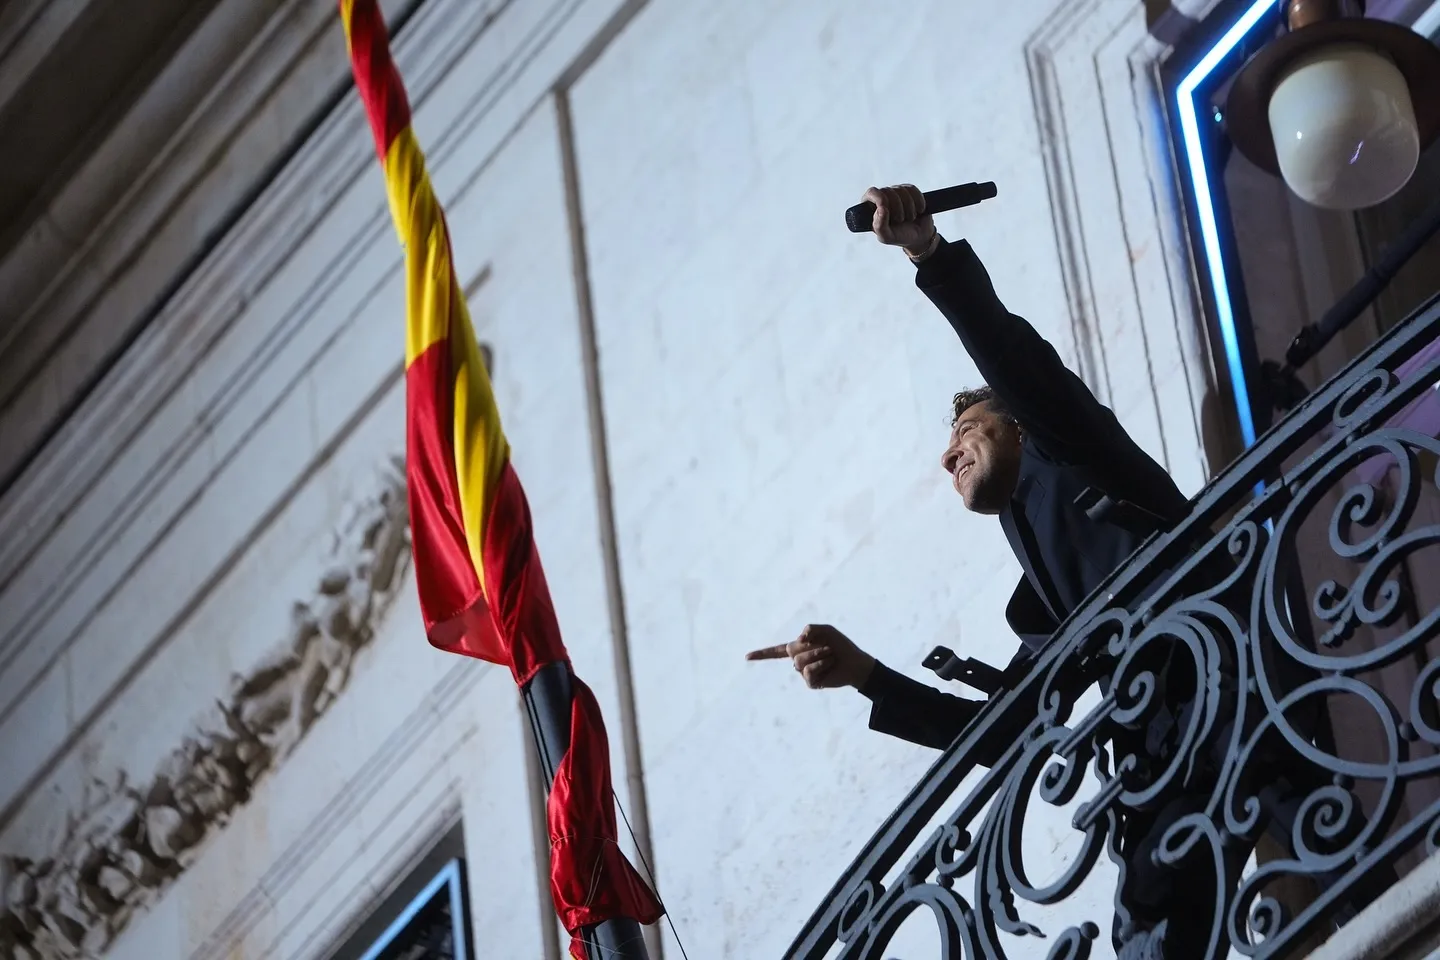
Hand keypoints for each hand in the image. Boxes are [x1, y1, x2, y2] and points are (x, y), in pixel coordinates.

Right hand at [745, 624, 875, 689]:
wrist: (856, 663)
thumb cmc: (841, 646)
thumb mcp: (827, 630)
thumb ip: (811, 629)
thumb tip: (800, 639)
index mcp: (799, 648)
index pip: (777, 651)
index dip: (762, 654)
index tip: (747, 657)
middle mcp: (799, 661)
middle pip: (792, 651)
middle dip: (811, 646)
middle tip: (828, 647)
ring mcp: (804, 673)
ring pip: (800, 661)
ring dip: (819, 655)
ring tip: (831, 656)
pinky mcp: (811, 683)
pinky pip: (809, 671)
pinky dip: (821, 664)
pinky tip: (830, 665)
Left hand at [862, 184, 934, 255]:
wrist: (919, 237)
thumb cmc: (899, 236)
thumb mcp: (886, 237)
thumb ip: (879, 226)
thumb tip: (881, 209)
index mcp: (871, 208)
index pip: (871, 193)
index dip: (878, 198)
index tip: (884, 207)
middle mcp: (882, 198)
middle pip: (887, 191)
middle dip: (897, 207)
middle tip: (900, 220)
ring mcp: (896, 193)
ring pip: (901, 190)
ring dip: (909, 207)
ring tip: (910, 218)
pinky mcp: (909, 190)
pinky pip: (912, 189)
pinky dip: (918, 201)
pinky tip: (919, 210)